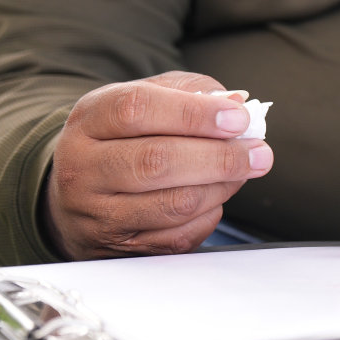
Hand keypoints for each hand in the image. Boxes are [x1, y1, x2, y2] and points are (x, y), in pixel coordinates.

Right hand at [44, 71, 272, 258]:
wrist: (79, 192)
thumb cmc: (126, 136)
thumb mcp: (148, 98)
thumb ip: (192, 92)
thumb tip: (235, 103)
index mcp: (89, 119)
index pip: (137, 109)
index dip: (194, 113)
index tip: (238, 118)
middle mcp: (82, 168)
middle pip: (156, 161)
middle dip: (220, 157)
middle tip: (260, 152)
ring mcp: (96, 214)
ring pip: (173, 204)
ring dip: (222, 187)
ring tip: (244, 171)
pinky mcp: (117, 248)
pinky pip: (178, 236)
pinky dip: (209, 215)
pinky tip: (215, 196)